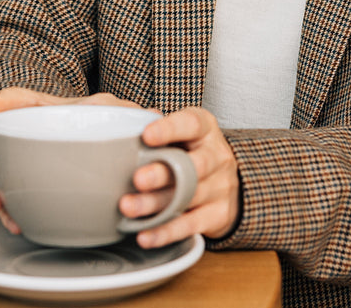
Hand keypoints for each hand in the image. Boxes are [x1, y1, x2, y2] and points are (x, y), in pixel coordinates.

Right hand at [0, 87, 143, 234]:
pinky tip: (13, 221)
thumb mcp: (105, 107)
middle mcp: (12, 129)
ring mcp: (9, 156)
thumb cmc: (92, 116)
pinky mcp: (15, 180)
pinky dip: (5, 209)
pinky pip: (2, 194)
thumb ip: (124, 110)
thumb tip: (154, 118)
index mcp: (25, 104)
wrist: (91, 137)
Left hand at [120, 106, 238, 247]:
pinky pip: (191, 225)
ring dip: (156, 205)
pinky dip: (165, 232)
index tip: (146, 135)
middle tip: (137, 179)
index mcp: (205, 129)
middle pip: (193, 165)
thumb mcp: (178, 131)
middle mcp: (217, 156)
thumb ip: (154, 123)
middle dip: (163, 173)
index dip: (170, 129)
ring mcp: (221, 187)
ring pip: (189, 197)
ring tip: (129, 208)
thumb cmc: (188, 150)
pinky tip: (144, 235)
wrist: (222, 183)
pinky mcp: (218, 215)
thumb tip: (128, 115)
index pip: (191, 123)